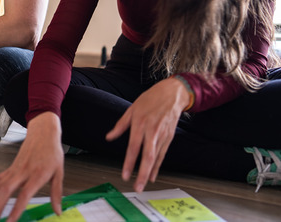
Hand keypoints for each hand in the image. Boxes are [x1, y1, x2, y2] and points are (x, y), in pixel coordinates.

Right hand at [0, 113, 64, 221]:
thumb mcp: (59, 172)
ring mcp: (14, 169)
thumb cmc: (52, 151)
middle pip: (6, 191)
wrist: (43, 133)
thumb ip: (57, 193)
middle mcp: (23, 171)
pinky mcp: (10, 167)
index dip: (16, 209)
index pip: (24, 194)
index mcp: (37, 174)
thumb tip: (57, 211)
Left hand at [105, 77, 190, 191]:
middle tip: (137, 187)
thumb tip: (109, 137)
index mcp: (140, 123)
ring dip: (149, 172)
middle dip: (142, 173)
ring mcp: (162, 135)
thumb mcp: (132, 109)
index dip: (129, 162)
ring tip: (143, 185)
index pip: (134, 147)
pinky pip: (162, 154)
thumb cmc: (150, 100)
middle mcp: (152, 131)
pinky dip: (157, 166)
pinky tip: (152, 175)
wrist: (172, 94)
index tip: (125, 175)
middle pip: (148, 156)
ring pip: (156, 157)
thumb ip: (120, 125)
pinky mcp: (169, 137)